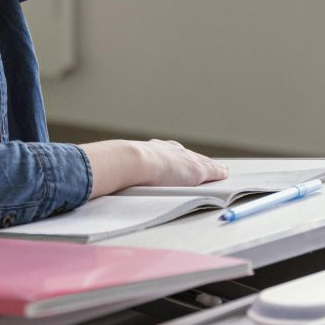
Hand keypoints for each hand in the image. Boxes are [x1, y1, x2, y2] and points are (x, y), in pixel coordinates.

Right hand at [80, 138, 226, 196]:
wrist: (131, 161)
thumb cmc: (121, 165)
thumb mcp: (121, 165)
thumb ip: (118, 167)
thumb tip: (99, 171)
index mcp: (154, 149)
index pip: (169, 152)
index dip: (176, 158)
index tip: (180, 160)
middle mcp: (171, 150)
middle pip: (188, 155)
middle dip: (196, 160)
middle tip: (205, 165)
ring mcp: (184, 159)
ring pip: (201, 161)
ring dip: (210, 167)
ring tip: (219, 171)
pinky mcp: (196, 169)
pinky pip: (212, 171)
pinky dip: (218, 173)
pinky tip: (225, 175)